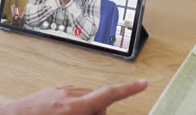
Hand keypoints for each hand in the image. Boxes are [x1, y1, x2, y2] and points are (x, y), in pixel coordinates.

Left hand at [0, 80, 146, 114]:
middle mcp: (68, 94)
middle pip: (98, 101)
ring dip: (87, 111)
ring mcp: (59, 90)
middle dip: (99, 114)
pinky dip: (76, 106)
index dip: (128, 89)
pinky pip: (73, 96)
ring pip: (86, 98)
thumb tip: (99, 112)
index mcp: (74, 107)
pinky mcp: (53, 90)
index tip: (143, 83)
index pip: (108, 94)